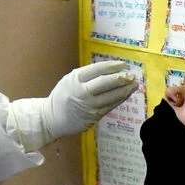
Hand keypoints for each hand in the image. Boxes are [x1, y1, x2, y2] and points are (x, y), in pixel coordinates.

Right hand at [10, 61, 136, 150]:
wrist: (50, 119)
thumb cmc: (62, 97)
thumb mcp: (69, 81)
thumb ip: (86, 76)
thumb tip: (110, 71)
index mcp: (75, 79)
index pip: (97, 69)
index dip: (112, 66)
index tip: (124, 64)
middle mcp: (81, 91)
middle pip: (105, 83)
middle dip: (121, 78)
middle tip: (132, 75)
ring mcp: (88, 105)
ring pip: (111, 96)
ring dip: (125, 90)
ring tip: (134, 84)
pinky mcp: (93, 116)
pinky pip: (110, 106)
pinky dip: (120, 99)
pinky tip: (126, 94)